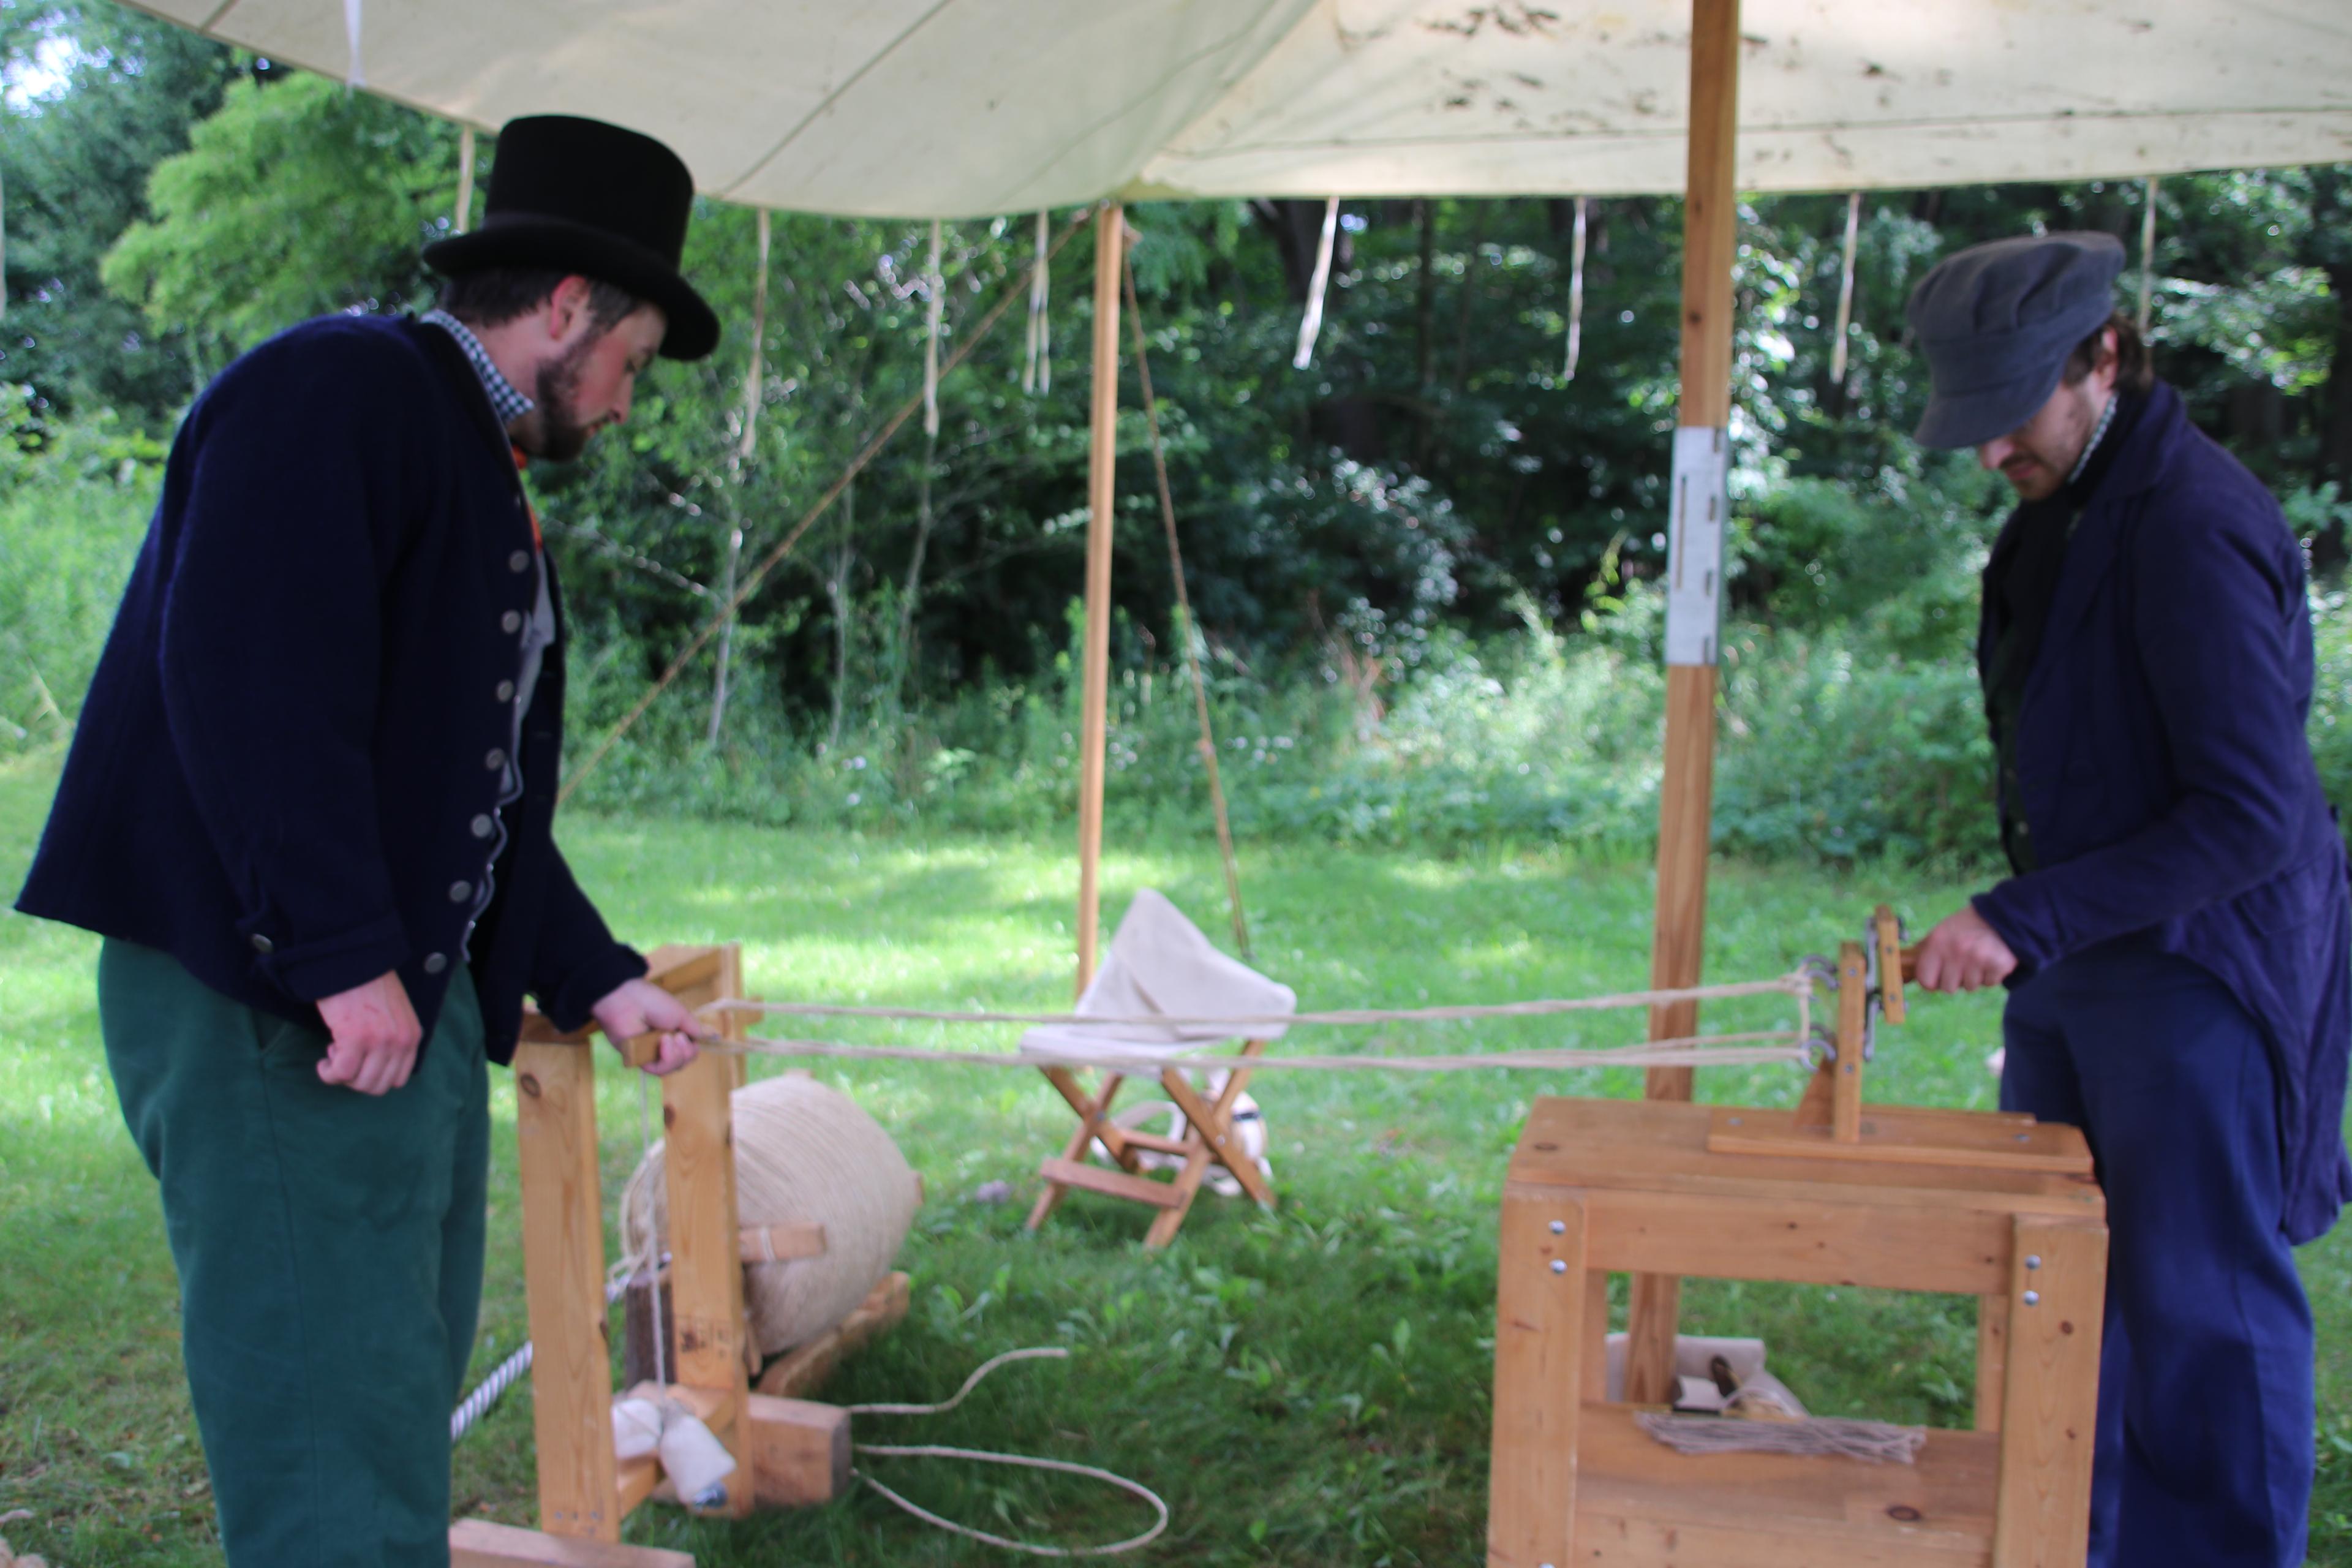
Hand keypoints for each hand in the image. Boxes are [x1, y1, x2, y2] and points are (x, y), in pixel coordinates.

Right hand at [316, 970, 422, 1093]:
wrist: (353, 959)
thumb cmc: (367, 984)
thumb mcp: (394, 1013)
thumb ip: (393, 1038)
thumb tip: (373, 1068)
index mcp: (412, 1036)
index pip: (398, 1080)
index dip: (373, 1077)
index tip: (359, 1062)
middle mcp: (401, 1041)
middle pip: (378, 1086)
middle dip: (356, 1079)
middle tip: (344, 1057)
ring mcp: (380, 1041)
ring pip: (359, 1083)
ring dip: (342, 1075)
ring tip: (335, 1051)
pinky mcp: (356, 1037)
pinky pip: (341, 1073)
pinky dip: (329, 1072)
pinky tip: (325, 1058)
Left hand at [591, 977, 708, 1075]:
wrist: (628, 1000)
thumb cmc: (653, 1002)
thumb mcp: (681, 1015)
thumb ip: (697, 1029)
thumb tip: (716, 1036)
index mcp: (673, 1033)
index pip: (690, 1050)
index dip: (694, 1048)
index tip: (695, 1036)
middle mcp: (663, 1046)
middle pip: (684, 1061)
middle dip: (688, 1051)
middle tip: (679, 1035)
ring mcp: (651, 1054)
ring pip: (674, 1067)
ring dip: (677, 1054)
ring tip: (669, 1038)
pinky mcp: (639, 1061)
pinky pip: (659, 1070)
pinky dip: (666, 1057)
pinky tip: (663, 1042)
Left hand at [1912, 904, 2017, 993]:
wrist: (2003, 915)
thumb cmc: (1968, 926)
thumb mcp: (1942, 931)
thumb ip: (1928, 950)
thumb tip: (1908, 966)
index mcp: (1937, 942)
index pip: (1925, 980)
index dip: (1932, 982)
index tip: (1938, 977)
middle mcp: (1956, 951)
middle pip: (1948, 988)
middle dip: (1955, 980)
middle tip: (1963, 964)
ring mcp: (1978, 959)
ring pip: (1969, 987)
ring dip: (1974, 977)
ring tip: (1978, 959)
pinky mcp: (1998, 965)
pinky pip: (1989, 984)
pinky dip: (1991, 976)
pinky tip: (1991, 960)